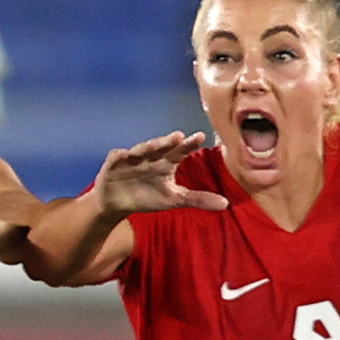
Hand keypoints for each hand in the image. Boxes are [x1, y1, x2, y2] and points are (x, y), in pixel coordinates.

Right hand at [91, 132, 226, 219]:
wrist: (116, 204)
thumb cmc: (147, 196)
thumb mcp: (174, 199)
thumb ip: (198, 199)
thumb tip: (226, 204)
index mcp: (166, 163)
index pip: (180, 151)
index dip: (189, 144)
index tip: (201, 136)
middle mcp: (150, 157)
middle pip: (161, 148)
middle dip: (168, 142)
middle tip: (179, 136)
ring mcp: (132, 159)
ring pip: (140, 150)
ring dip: (147, 147)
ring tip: (155, 145)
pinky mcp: (113, 164)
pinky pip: (116, 158)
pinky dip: (119, 156)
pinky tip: (123, 154)